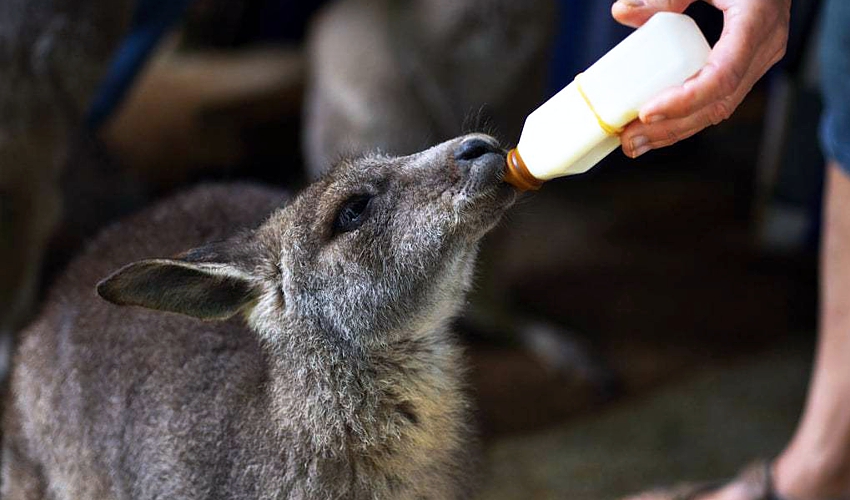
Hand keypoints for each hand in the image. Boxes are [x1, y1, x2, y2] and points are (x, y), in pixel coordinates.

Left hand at [611, 0, 789, 156]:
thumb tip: (620, 11)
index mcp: (756, 22)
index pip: (722, 76)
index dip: (685, 100)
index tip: (646, 113)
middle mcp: (764, 48)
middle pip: (718, 103)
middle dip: (671, 127)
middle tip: (630, 142)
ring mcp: (758, 60)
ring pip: (718, 108)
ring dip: (675, 130)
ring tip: (635, 145)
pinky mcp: (747, 65)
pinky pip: (717, 99)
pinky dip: (686, 116)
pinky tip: (656, 129)